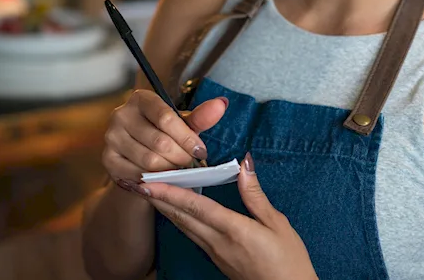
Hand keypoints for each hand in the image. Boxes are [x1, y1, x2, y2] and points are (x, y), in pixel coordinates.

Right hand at [102, 90, 228, 189]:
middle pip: (159, 142)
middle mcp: (121, 114)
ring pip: (149, 161)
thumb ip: (200, 117)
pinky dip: (155, 181)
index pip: (166, 117)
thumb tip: (221, 104)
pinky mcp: (108, 160)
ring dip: (171, 171)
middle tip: (193, 166)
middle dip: (182, 158)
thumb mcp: (182, 124)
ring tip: (182, 174)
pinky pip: (137, 175)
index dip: (187, 137)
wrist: (138, 154)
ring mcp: (111, 138)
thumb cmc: (164, 134)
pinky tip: (166, 181)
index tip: (202, 152)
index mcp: (141, 99)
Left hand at [143, 153, 316, 279]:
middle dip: (156, 198)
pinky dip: (177, 219)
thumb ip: (255, 195)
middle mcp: (217, 242)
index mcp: (233, 230)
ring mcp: (214, 252)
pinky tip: (172, 211)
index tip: (149, 181)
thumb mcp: (277, 224)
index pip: (195, 206)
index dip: (170, 192)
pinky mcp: (215, 258)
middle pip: (181, 216)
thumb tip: (244, 164)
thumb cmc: (288, 260)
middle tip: (135, 182)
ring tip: (146, 193)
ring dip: (163, 208)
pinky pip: (190, 234)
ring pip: (183, 226)